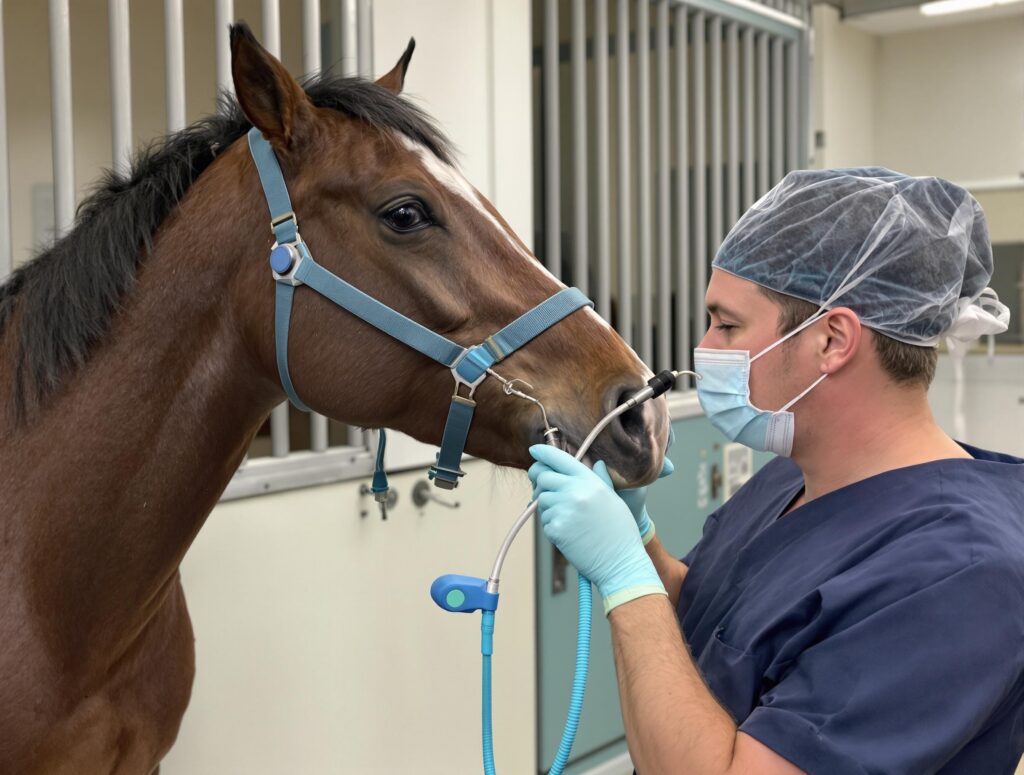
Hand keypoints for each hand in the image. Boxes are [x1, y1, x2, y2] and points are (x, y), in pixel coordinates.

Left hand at [529, 445, 665, 614]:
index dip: (543, 453)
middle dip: (540, 482)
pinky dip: (552, 526)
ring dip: (549, 507)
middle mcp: (574, 491)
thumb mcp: (613, 498)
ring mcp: (563, 509)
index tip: (534, 450)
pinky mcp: (555, 528)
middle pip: (543, 477)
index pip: (559, 458)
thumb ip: (599, 479)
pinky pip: (544, 521)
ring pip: (541, 501)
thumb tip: (596, 464)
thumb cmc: (619, 531)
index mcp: (589, 480)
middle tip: (545, 490)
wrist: (620, 562)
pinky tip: (570, 533)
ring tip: (570, 520)